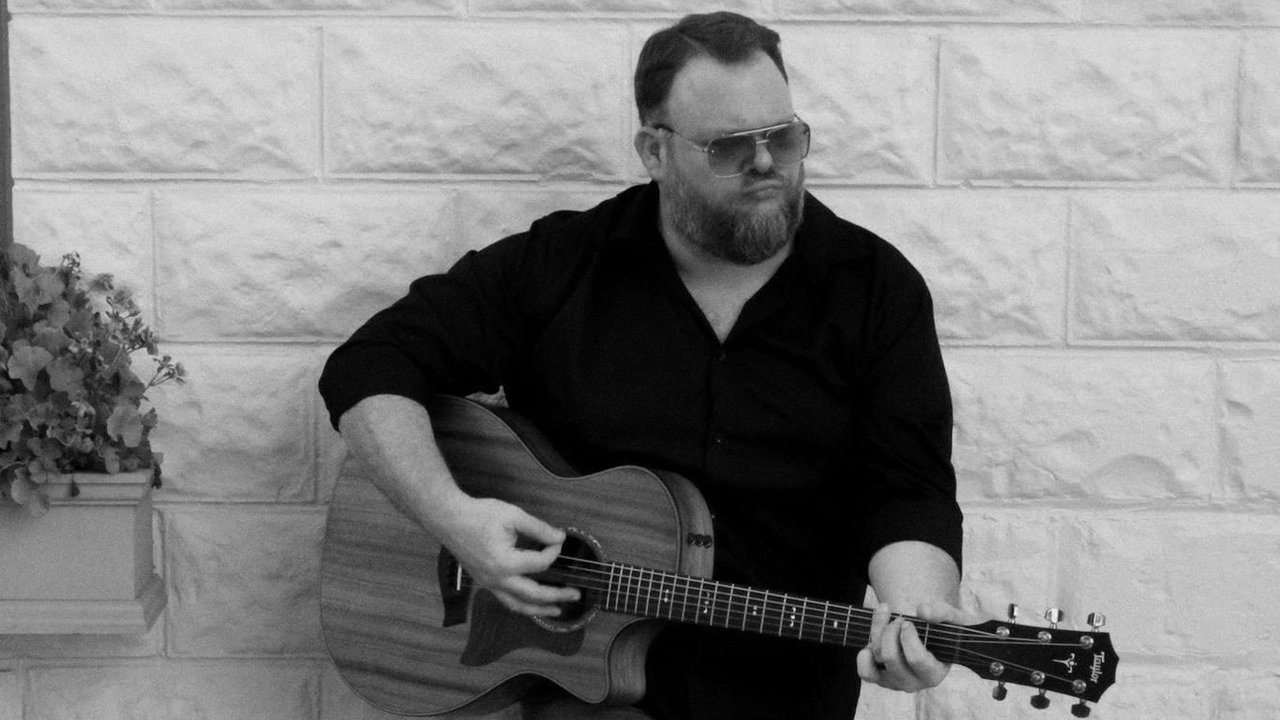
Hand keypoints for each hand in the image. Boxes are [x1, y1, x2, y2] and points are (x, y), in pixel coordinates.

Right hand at [437, 496, 579, 616]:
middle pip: (533, 594)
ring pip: (517, 605)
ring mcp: (488, 584)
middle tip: (576, 594)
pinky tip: (531, 603)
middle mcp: (497, 579)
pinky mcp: (483, 583)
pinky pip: (505, 600)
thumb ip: (539, 529)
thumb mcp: (513, 516)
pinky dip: (521, 604)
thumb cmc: (480, 515)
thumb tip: (559, 538)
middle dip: (557, 596)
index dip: (554, 550)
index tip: (559, 539)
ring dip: (539, 609)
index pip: (540, 563)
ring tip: (557, 611)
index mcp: (506, 563)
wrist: (449, 519)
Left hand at [857, 601, 970, 692]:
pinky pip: (865, 672)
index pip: (916, 659)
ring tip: (886, 617)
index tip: (908, 622)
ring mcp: (895, 681)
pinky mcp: (880, 678)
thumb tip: (922, 611)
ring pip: (877, 657)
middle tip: (898, 618)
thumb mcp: (953, 618)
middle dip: (891, 631)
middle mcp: (914, 683)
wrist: (931, 635)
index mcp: (934, 673)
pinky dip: (864, 655)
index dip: (908, 637)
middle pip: (891, 657)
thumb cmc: (945, 629)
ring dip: (877, 632)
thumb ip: (942, 612)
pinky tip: (871, 639)